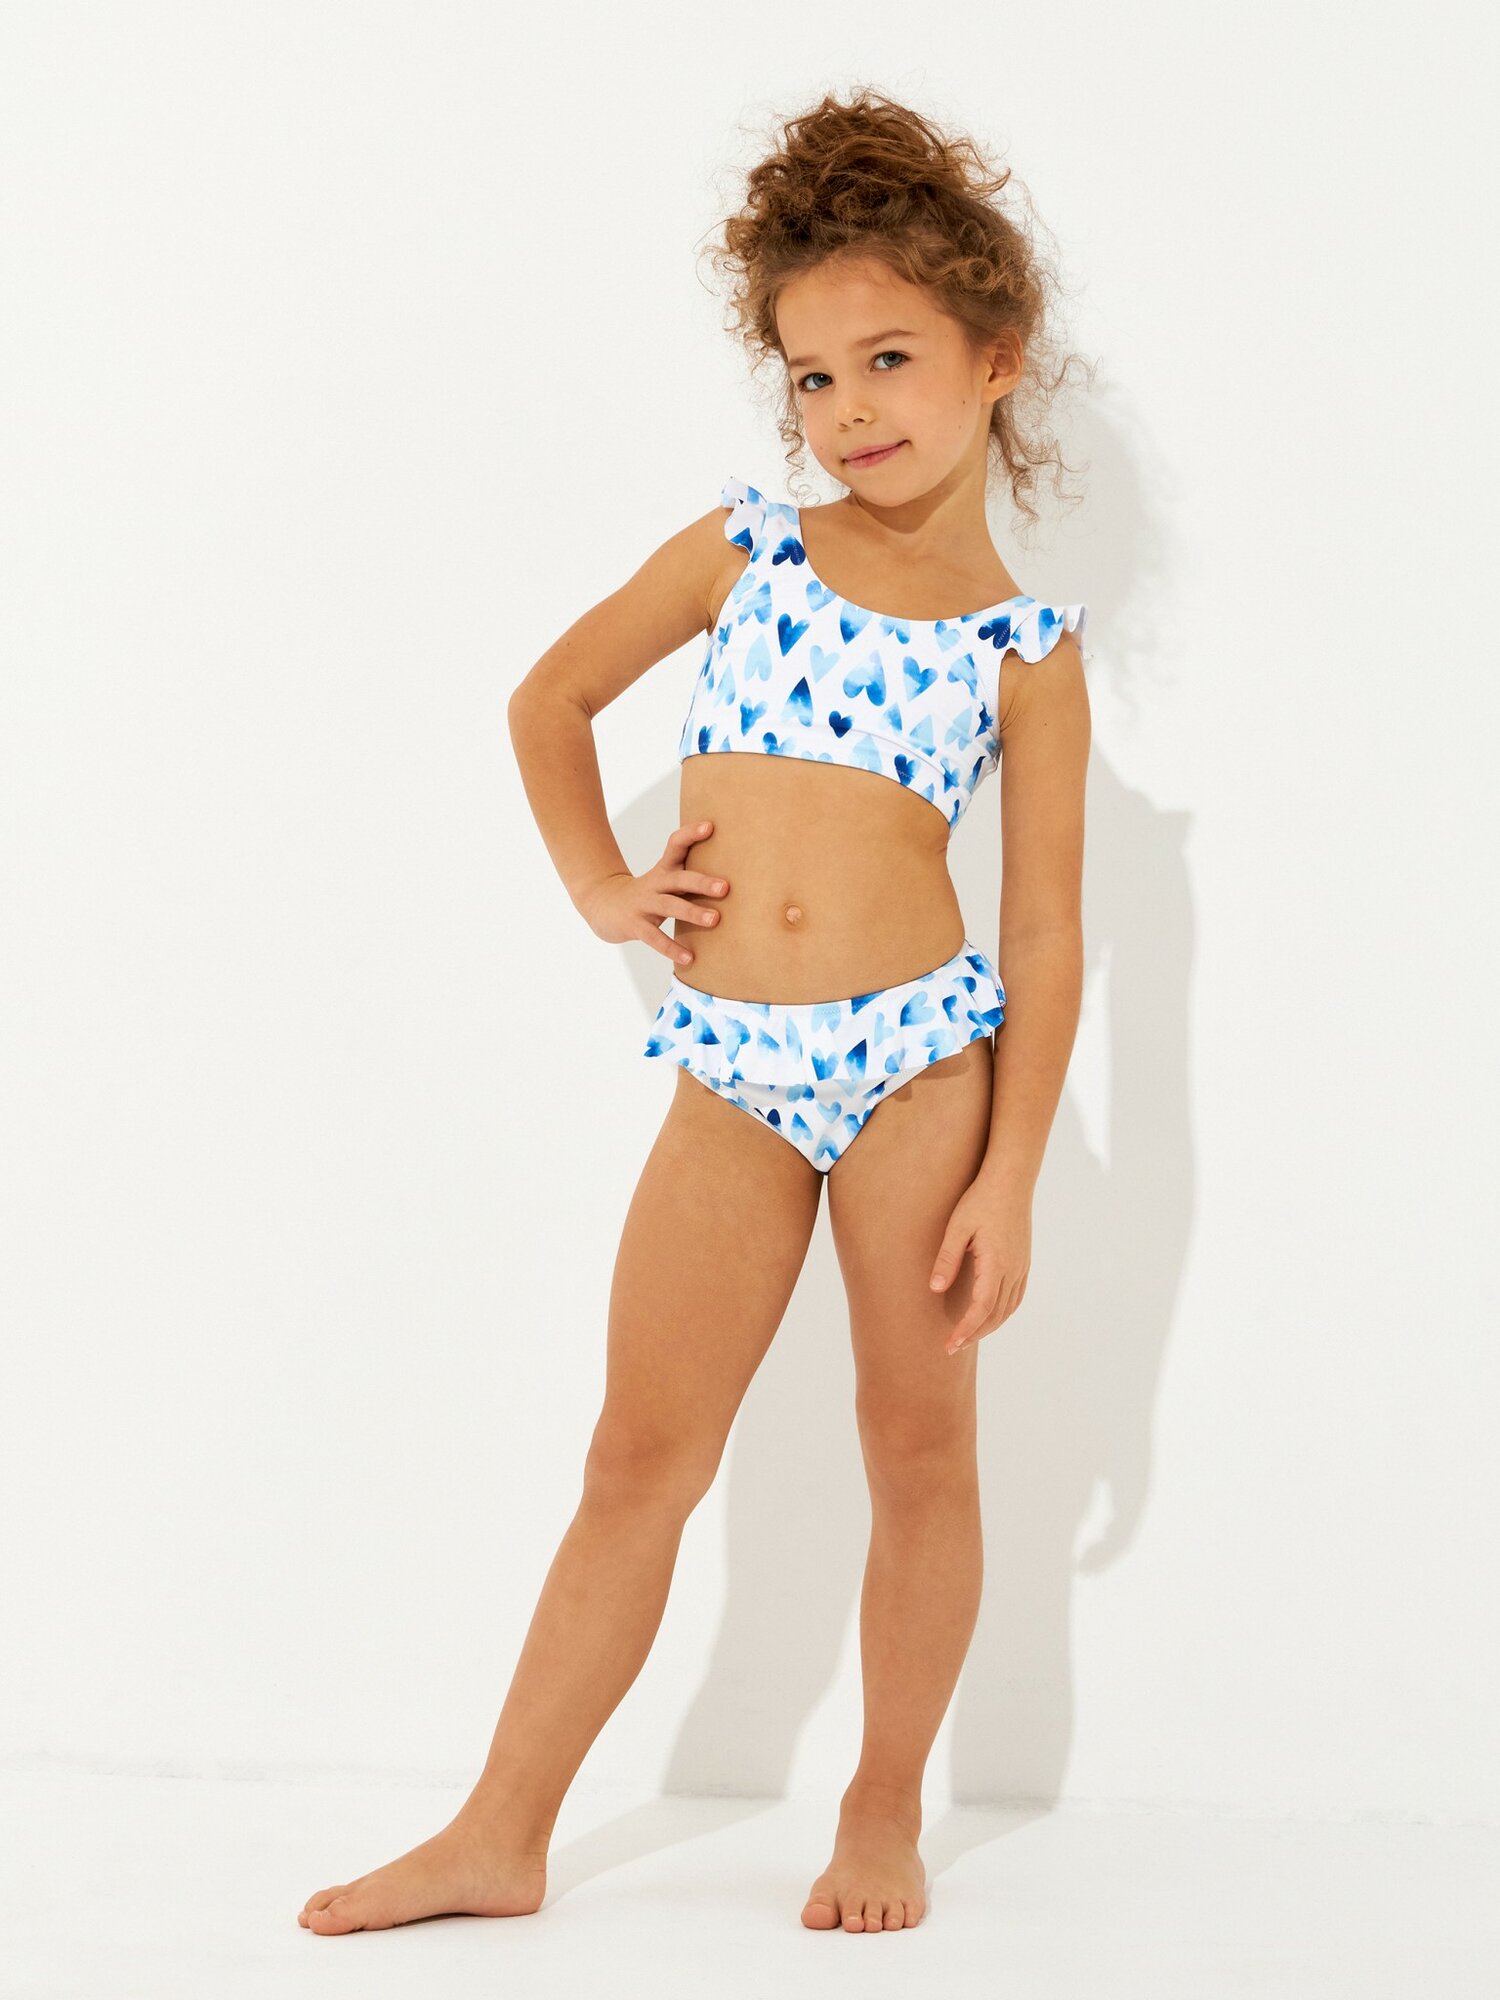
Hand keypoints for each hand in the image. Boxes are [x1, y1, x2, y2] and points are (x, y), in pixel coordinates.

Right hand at [577, 819, 729, 965]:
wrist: (602, 905)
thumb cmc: (648, 894)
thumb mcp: (666, 880)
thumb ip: (691, 877)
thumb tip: (732, 879)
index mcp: (664, 869)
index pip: (676, 845)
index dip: (691, 835)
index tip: (710, 827)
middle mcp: (654, 883)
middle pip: (679, 878)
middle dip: (702, 882)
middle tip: (725, 887)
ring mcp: (643, 904)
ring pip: (670, 906)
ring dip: (693, 912)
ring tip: (715, 920)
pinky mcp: (634, 925)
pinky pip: (655, 938)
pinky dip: (672, 948)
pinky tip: (690, 958)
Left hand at [928, 1174, 1031, 1354]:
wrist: (1011, 1180)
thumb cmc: (980, 1200)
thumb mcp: (957, 1227)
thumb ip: (947, 1258)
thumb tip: (935, 1289)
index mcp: (997, 1264)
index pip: (981, 1309)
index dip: (966, 1330)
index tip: (950, 1345)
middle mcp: (1013, 1270)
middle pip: (996, 1314)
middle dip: (975, 1334)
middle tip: (953, 1347)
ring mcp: (1022, 1266)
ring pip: (1008, 1308)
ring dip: (989, 1326)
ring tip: (968, 1335)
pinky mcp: (1024, 1261)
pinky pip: (1016, 1296)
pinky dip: (1003, 1312)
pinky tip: (991, 1314)